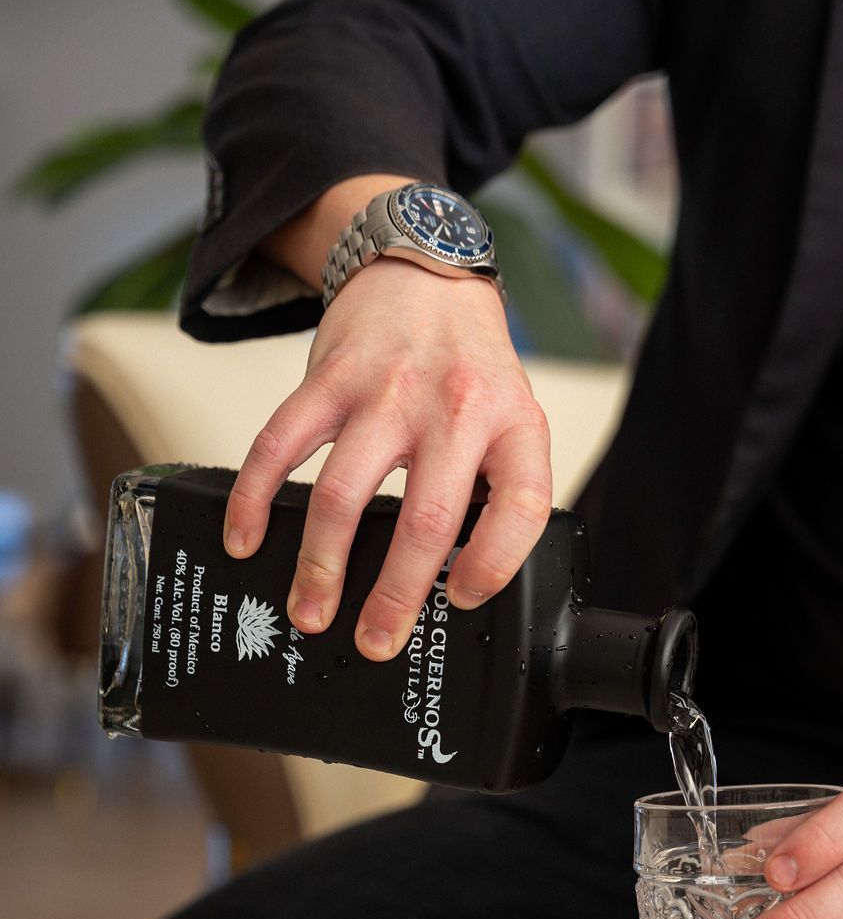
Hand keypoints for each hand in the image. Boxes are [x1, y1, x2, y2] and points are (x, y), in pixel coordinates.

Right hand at [223, 258, 550, 659]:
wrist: (425, 276)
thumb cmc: (470, 367)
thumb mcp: (513, 418)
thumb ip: (499, 487)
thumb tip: (462, 577)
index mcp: (512, 424)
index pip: (520, 506)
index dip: (493, 564)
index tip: (460, 600)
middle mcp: (453, 408)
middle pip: (424, 520)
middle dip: (394, 595)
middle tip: (375, 641)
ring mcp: (386, 392)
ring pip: (344, 495)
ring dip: (321, 567)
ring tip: (311, 613)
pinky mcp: (327, 379)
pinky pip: (280, 446)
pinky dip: (255, 500)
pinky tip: (246, 539)